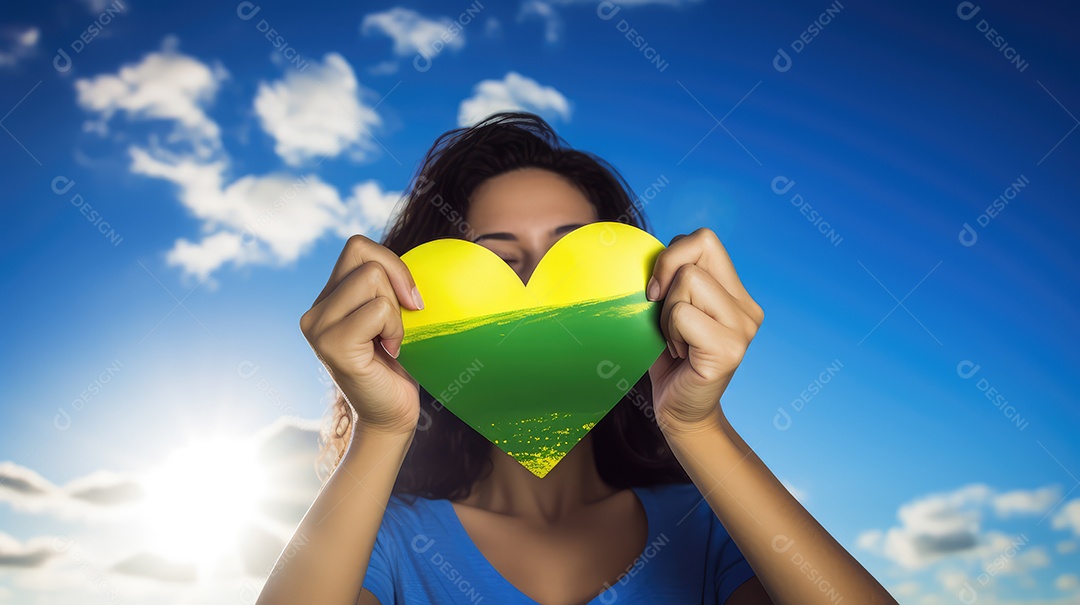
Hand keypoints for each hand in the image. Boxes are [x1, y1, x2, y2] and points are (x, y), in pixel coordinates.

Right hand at [299, 234, 424, 437]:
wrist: (392, 416)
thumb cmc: (400, 367)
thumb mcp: (393, 317)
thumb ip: (388, 286)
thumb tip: (420, 261)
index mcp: (328, 299)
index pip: (358, 246)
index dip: (392, 263)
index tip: (410, 300)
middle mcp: (315, 311)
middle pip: (363, 253)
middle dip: (397, 281)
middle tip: (404, 319)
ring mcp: (318, 327)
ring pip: (372, 278)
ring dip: (397, 310)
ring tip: (392, 341)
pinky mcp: (332, 344)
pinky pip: (379, 309)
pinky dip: (396, 328)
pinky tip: (391, 352)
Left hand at [646, 228, 763, 433]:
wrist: (679, 412)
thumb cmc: (668, 360)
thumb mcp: (666, 310)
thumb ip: (670, 280)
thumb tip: (648, 251)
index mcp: (736, 294)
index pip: (705, 239)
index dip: (672, 255)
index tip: (656, 290)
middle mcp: (747, 308)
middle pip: (697, 251)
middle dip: (665, 278)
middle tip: (663, 316)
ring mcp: (743, 328)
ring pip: (688, 281)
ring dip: (666, 313)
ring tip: (675, 341)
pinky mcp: (730, 349)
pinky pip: (682, 314)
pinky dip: (668, 332)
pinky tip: (680, 355)